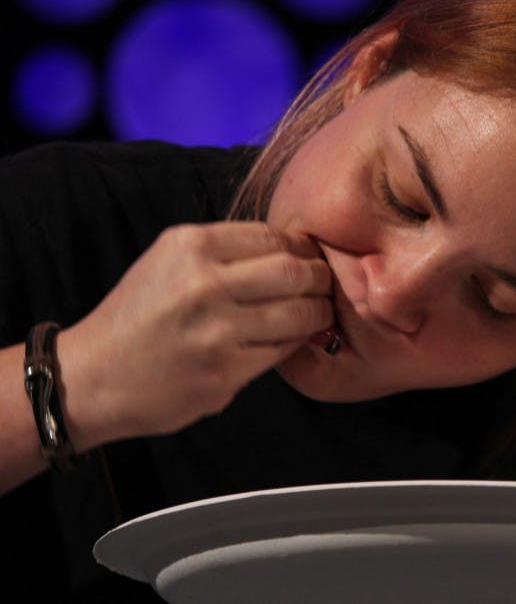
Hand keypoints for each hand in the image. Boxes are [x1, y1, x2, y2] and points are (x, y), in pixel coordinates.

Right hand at [57, 221, 332, 448]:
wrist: (92, 377)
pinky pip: (283, 350)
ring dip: (318, 312)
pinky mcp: (226, 372)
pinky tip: (293, 339)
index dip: (301, 248)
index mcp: (190, 246)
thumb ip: (224, 252)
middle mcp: (204, 283)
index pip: (272, 236)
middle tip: (325, 285)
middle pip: (295, 272)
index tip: (309, 258)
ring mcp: (217, 331)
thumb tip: (294, 249)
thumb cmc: (138, 316)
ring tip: (317, 312)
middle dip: (320, 278)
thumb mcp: (169, 262)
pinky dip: (296, 343)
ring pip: (299, 313)